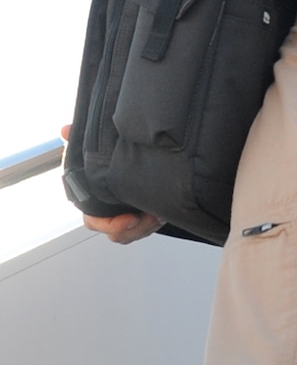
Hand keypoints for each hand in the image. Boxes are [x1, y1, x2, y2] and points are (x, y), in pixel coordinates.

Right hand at [60, 124, 162, 241]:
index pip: (94, 221)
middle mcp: (107, 213)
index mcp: (92, 201)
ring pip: (133, 233)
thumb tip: (65, 131)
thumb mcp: (95, 148)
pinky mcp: (140, 219)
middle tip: (150, 217)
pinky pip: (145, 230)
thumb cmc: (107, 160)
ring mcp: (124, 217)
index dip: (111, 224)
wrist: (133, 163)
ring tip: (159, 213)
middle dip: (135, 229)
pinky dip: (154, 223)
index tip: (130, 218)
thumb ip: (79, 141)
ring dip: (147, 226)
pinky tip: (163, 212)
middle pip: (117, 233)